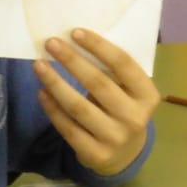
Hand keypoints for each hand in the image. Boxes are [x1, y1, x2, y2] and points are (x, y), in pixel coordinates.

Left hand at [34, 28, 158, 175]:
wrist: (125, 154)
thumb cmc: (123, 110)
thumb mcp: (129, 92)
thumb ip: (112, 73)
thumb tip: (75, 44)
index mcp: (148, 96)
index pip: (123, 65)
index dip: (99, 46)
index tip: (75, 32)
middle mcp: (135, 118)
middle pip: (99, 83)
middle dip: (72, 60)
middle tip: (51, 43)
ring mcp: (115, 138)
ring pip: (79, 107)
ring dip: (56, 83)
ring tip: (39, 65)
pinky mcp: (95, 154)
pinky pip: (68, 128)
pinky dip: (53, 109)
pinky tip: (42, 92)